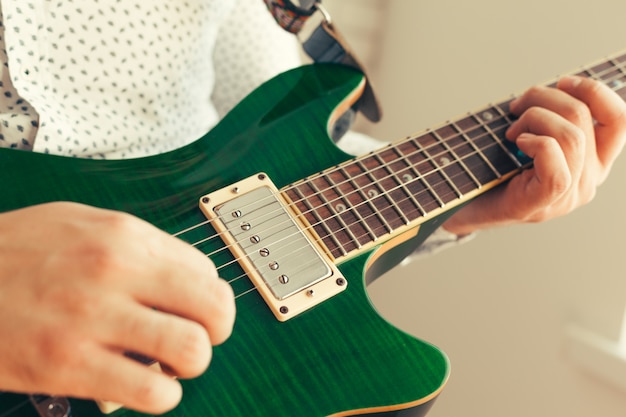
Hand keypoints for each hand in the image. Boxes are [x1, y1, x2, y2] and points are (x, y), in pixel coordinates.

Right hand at [0, 202, 235, 413]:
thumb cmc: (16, 252)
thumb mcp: (82, 224)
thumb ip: (141, 245)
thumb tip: (191, 273)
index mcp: (124, 237)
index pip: (208, 271)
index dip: (209, 296)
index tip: (194, 308)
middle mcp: (115, 273)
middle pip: (215, 309)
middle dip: (216, 330)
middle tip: (194, 336)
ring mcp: (92, 321)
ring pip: (192, 351)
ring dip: (190, 364)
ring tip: (167, 362)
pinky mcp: (68, 367)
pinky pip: (151, 393)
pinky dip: (160, 396)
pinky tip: (141, 384)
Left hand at [443, 75, 625, 234]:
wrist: (463, 208)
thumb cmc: (491, 168)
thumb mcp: (529, 136)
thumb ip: (551, 117)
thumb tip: (559, 85)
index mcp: (592, 162)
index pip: (619, 120)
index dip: (595, 92)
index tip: (562, 82)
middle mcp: (587, 181)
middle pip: (584, 118)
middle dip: (544, 98)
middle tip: (516, 106)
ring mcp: (566, 198)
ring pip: (571, 137)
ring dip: (534, 118)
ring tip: (511, 130)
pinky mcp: (541, 205)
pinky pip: (556, 169)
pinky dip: (535, 144)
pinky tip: (516, 143)